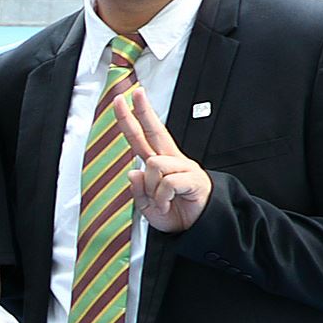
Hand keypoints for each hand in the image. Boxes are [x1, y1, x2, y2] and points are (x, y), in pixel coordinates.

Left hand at [114, 86, 210, 233]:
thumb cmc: (174, 214)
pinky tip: (167, 205)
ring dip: (150, 188)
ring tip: (160, 202)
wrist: (198, 230)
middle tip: (134, 92)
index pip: (142, 136)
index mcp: (159, 163)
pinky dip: (162, 197)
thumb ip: (138, 190)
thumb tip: (132, 172)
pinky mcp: (193, 179)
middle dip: (142, 111)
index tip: (124, 98)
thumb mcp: (147, 206)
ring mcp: (183, 168)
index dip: (132, 118)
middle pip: (154, 130)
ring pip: (153, 164)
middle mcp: (171, 161)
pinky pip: (167, 182)